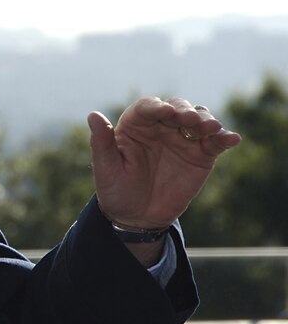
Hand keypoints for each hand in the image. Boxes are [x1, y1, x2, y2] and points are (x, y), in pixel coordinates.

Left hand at [87, 96, 241, 229]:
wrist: (137, 215)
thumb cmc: (116, 189)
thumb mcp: (106, 168)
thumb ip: (101, 142)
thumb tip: (92, 115)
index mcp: (134, 124)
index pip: (147, 108)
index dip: (157, 108)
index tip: (166, 113)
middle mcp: (160, 126)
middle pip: (177, 108)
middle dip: (185, 111)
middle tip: (191, 120)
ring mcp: (182, 139)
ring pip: (199, 120)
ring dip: (206, 120)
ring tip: (211, 128)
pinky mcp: (201, 155)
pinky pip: (215, 142)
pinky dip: (225, 138)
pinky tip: (232, 139)